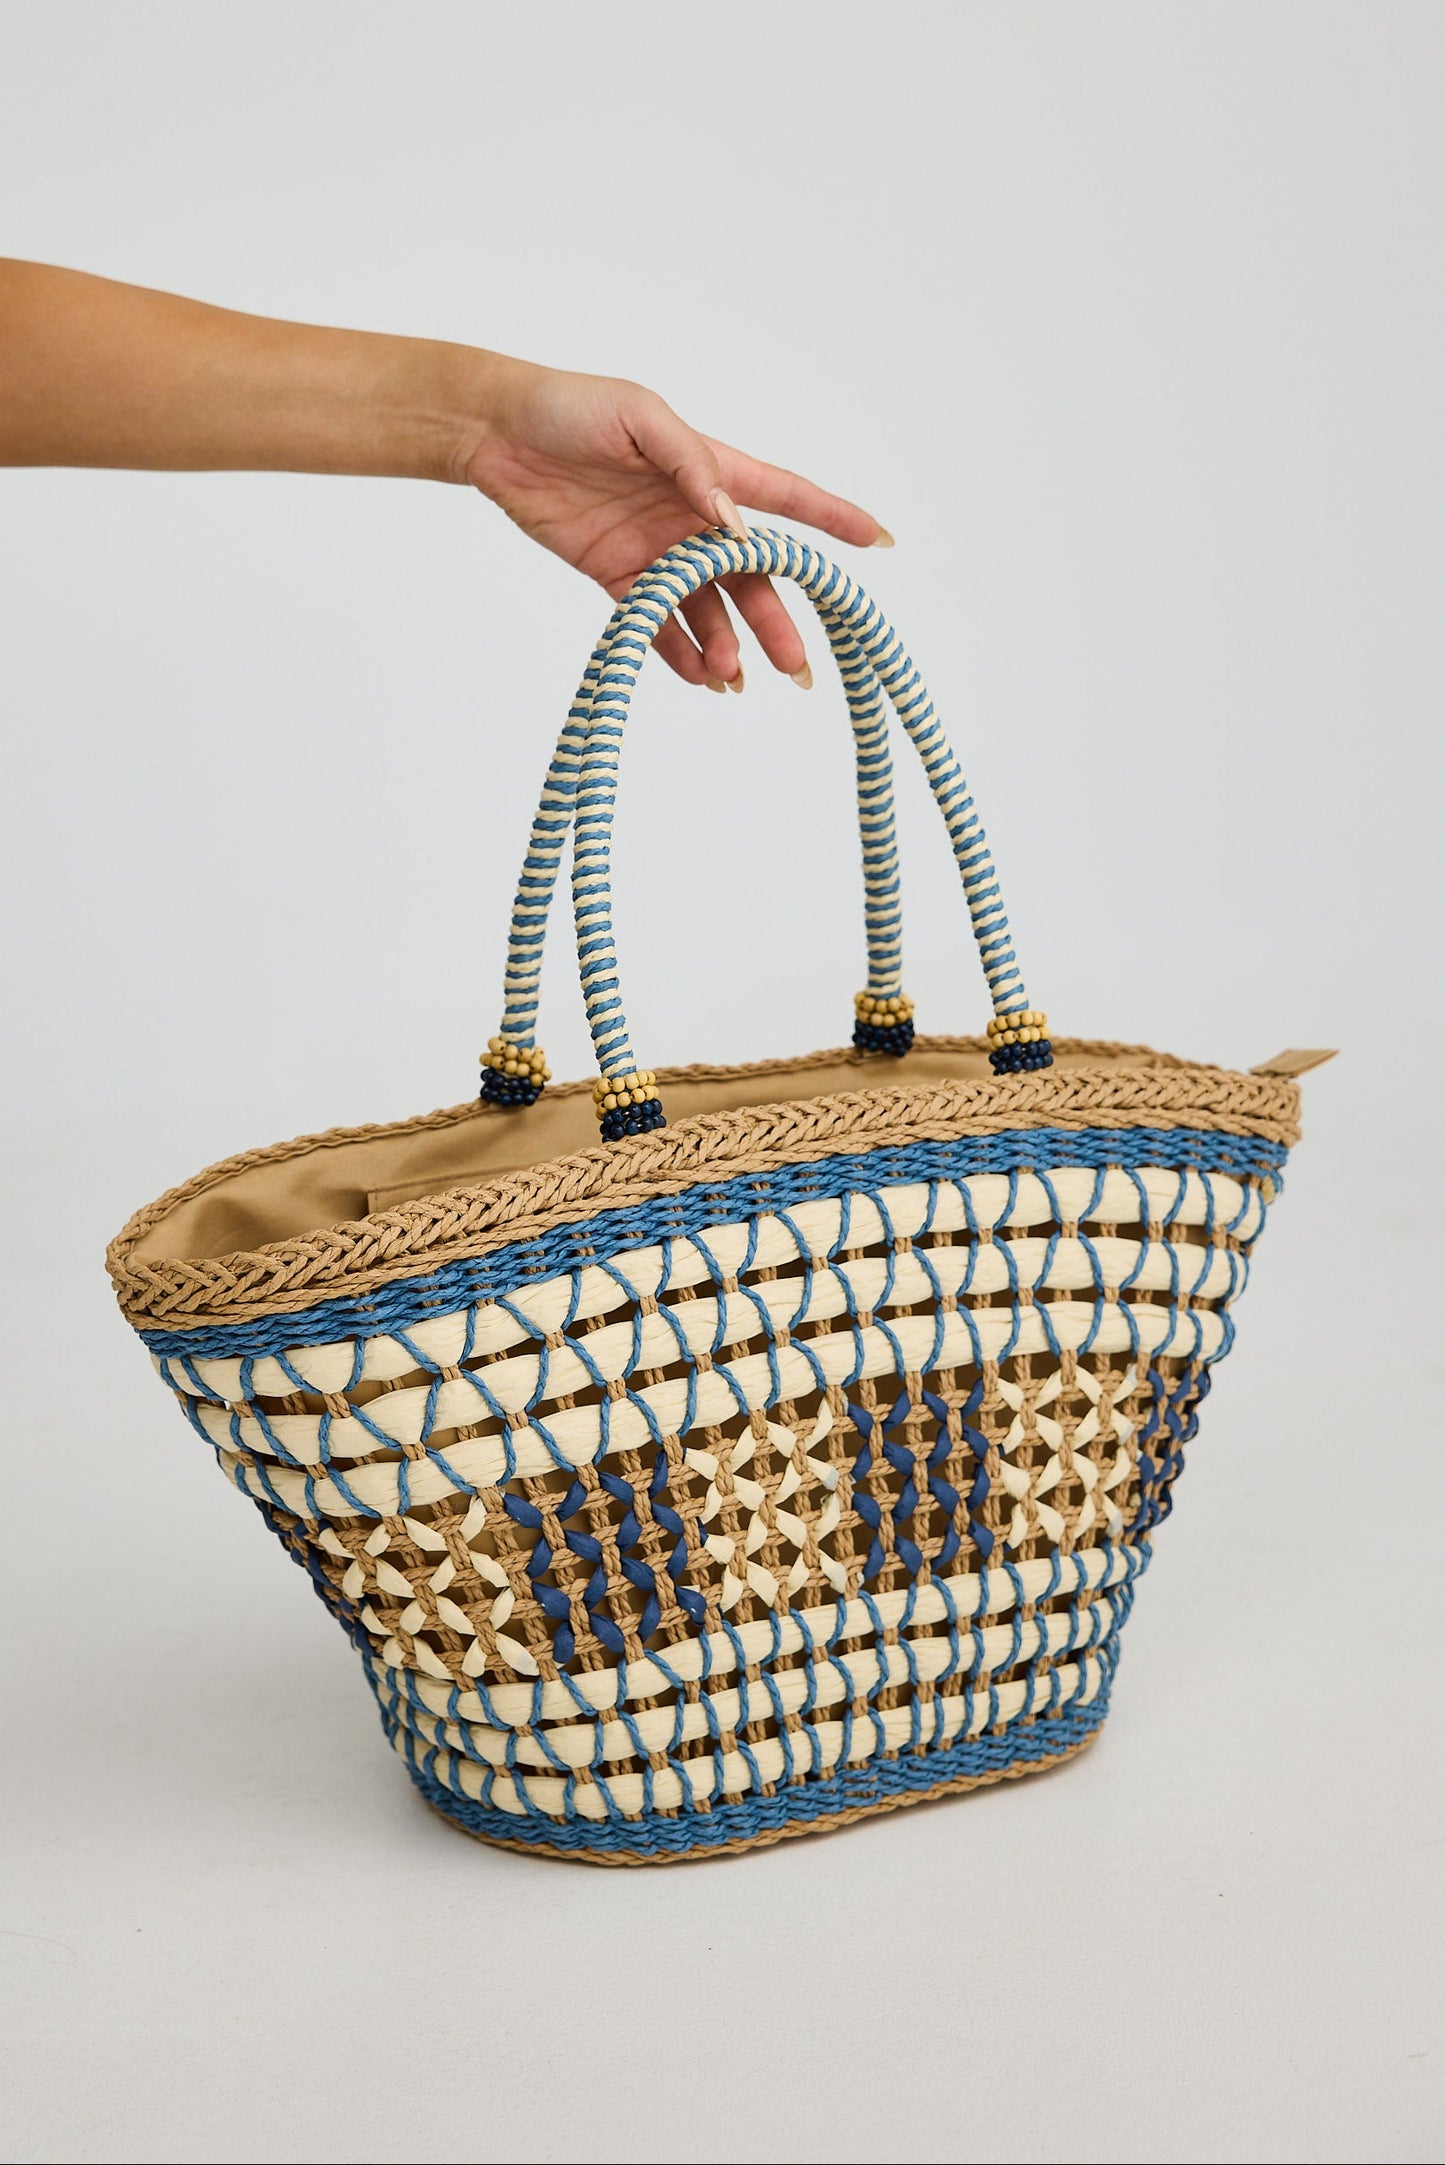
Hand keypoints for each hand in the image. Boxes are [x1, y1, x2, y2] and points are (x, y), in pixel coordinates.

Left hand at [459, 359, 890, 688]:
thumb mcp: (642, 419)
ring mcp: (657, 549)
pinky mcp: (617, 574)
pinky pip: (658, 621)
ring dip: (726, 645)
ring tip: (733, 680)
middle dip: (778, 623)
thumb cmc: (573, 407)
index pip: (787, 498)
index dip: (834, 520)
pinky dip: (678, 652)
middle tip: (797, 671)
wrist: (497, 433)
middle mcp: (693, 516)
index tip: (880, 543)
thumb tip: (734, 525)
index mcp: (711, 470)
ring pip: (708, 608)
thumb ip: (693, 469)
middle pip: (752, 577)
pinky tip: (699, 677)